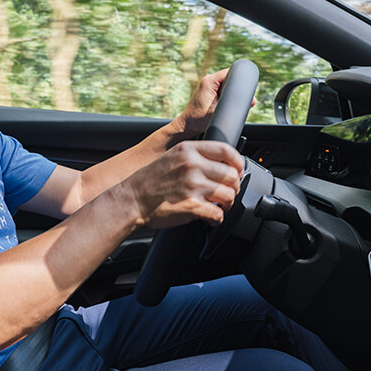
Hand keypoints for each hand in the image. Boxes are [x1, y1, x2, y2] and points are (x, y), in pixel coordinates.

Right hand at [120, 140, 245, 228]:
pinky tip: (210, 218)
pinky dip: (217, 219)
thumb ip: (196, 157)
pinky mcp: (191, 206)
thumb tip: (223, 164)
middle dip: (233, 187)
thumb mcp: (172, 157)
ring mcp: (192, 185)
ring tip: (219, 207)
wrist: (132, 200)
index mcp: (189, 150)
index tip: (238, 171)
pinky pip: (218, 214)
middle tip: (226, 194)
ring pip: (228, 195)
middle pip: (231, 175)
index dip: (238, 162)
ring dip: (227, 204)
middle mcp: (192, 165)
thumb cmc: (150, 181)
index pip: (226, 150)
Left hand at [172, 68, 255, 139]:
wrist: (187, 127)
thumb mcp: (220, 111)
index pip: (231, 72)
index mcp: (209, 81)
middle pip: (230, 78)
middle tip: (239, 100)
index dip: (240, 79)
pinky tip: (225, 105)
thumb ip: (236, 104)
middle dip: (237, 88)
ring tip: (228, 104)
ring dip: (231, 93)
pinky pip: (222, 90)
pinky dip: (226, 96)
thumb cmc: (198, 120)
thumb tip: (253, 100)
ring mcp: (208, 86)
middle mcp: (208, 80)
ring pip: (227, 85)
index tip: (245, 89)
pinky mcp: (209, 92)